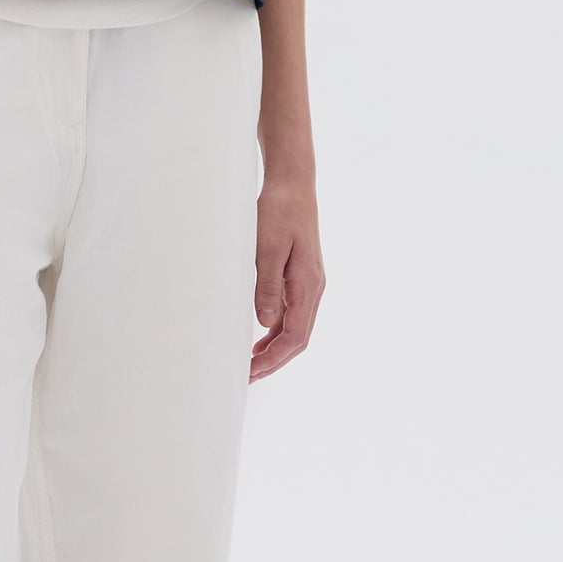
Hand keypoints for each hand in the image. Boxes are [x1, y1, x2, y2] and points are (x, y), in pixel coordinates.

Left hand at [250, 175, 323, 380]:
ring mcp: (309, 283)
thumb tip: (265, 321)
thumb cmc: (279, 211)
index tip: (252, 370)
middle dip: (275, 360)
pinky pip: (292, 313)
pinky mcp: (301, 277)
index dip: (274, 358)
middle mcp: (314, 288)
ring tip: (252, 364)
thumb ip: (267, 285)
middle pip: (298, 338)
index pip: (295, 335)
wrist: (293, 185)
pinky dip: (277, 331)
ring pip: (296, 328)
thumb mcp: (267, 248)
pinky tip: (261, 337)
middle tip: (248, 376)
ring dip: (276, 348)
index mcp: (308, 284)